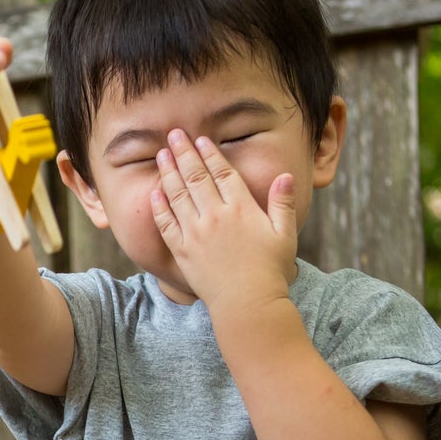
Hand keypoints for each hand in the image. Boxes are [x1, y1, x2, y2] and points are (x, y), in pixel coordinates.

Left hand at [149, 129, 297, 312]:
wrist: (247, 305)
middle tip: (174, 134)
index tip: (201, 139)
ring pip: (178, 195)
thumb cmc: (270, 271)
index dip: (210, 154)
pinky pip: (166, 224)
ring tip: (162, 155)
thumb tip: (286, 175)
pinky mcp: (182, 251)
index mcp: (241, 209)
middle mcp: (215, 217)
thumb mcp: (285, 234)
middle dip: (184, 153)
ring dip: (168, 172)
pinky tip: (154, 191)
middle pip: (196, 177)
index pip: (222, 173)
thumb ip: (283, 203)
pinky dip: (159, 206)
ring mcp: (195, 234)